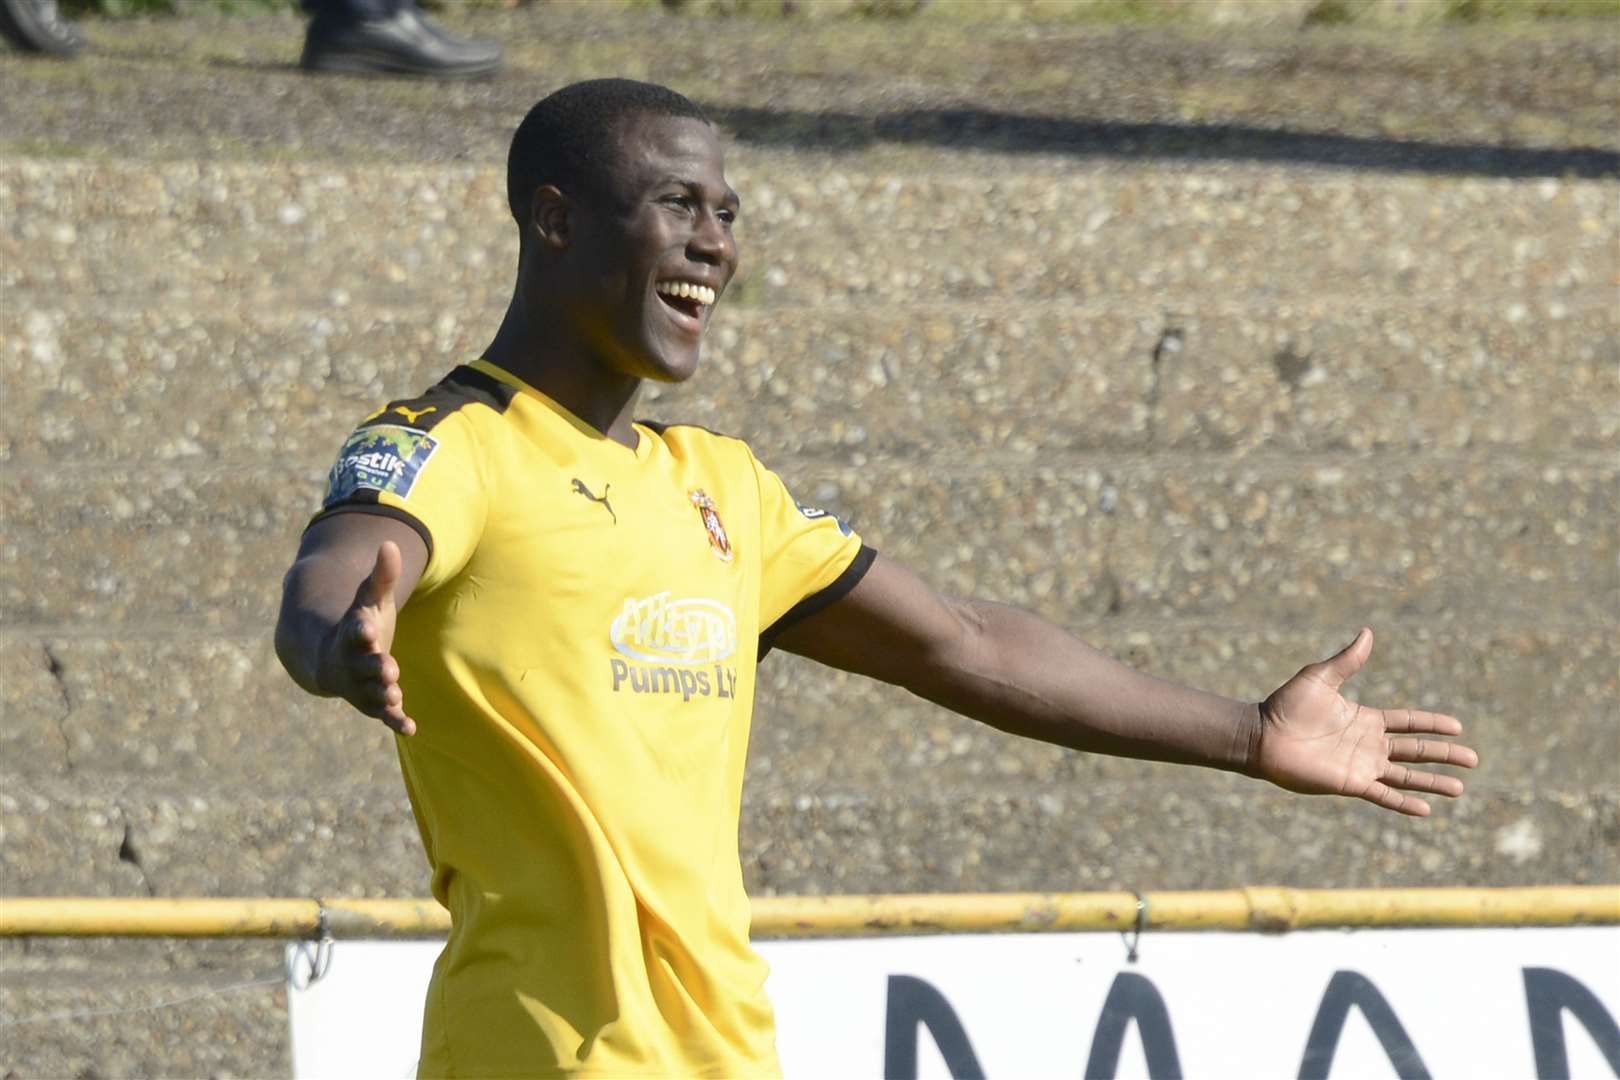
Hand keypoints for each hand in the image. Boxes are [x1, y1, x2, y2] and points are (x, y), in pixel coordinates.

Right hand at [316, 541, 415, 735]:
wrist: (335, 659)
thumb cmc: (360, 624)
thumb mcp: (370, 600)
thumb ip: (382, 577)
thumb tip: (391, 544)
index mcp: (352, 635)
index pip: (354, 632)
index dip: (361, 630)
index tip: (367, 627)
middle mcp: (352, 663)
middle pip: (363, 666)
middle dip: (374, 668)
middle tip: (388, 670)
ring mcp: (361, 685)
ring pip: (371, 694)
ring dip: (382, 697)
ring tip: (394, 698)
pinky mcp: (373, 703)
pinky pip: (383, 715)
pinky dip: (395, 721)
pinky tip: (411, 728)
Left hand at [1256, 628, 1476, 815]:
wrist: (1261, 736)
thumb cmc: (1286, 706)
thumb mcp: (1320, 677)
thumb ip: (1347, 660)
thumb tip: (1368, 632)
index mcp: (1365, 719)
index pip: (1408, 722)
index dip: (1433, 724)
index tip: (1458, 726)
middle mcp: (1368, 744)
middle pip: (1416, 750)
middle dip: (1444, 754)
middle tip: (1474, 759)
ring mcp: (1361, 765)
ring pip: (1406, 775)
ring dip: (1432, 782)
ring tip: (1460, 788)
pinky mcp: (1350, 783)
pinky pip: (1383, 795)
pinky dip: (1403, 802)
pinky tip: (1426, 809)